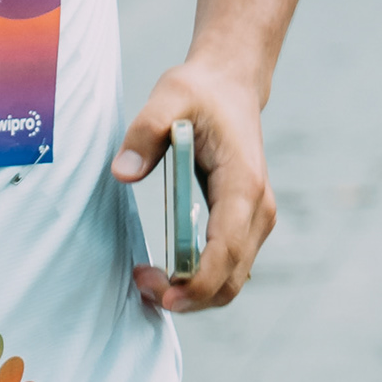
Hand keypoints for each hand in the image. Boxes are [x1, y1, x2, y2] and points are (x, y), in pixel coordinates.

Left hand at [118, 58, 276, 311]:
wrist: (231, 85)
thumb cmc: (201, 92)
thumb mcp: (169, 96)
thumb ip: (145, 132)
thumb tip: (123, 173)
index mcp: (243, 183)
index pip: (227, 249)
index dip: (197, 283)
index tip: (162, 296)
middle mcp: (258, 208)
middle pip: (231, 279)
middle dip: (187, 296)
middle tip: (140, 283)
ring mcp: (256, 219)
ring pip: (232, 281)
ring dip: (192, 294)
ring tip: (146, 279)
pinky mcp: (247, 223)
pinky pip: (229, 269)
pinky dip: (199, 282)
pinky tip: (166, 271)